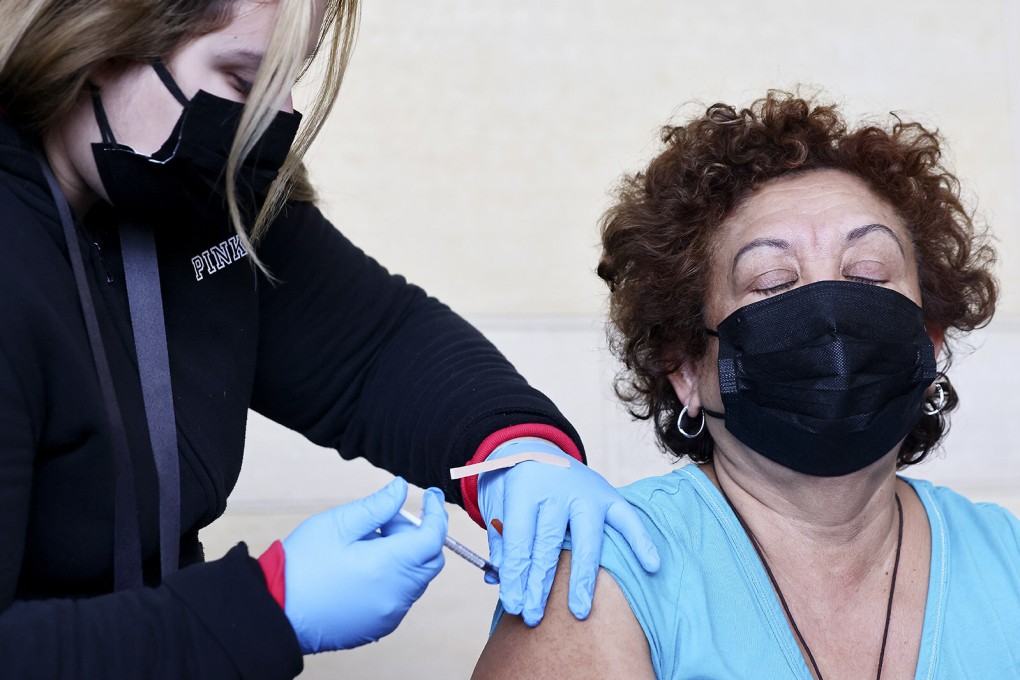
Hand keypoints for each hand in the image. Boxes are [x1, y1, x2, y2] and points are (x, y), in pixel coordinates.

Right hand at [281, 477, 446, 652]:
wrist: (275, 611)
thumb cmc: (301, 566)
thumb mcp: (338, 524)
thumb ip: (378, 506)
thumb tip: (401, 488)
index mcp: (388, 567)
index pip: (433, 538)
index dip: (436, 513)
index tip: (432, 496)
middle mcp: (396, 595)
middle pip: (430, 559)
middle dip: (418, 534)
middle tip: (386, 521)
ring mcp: (389, 615)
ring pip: (416, 578)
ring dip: (404, 556)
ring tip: (367, 543)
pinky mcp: (378, 626)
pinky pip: (400, 596)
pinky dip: (394, 576)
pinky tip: (363, 567)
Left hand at [477, 438, 659, 625]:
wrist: (534, 448)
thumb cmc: (514, 485)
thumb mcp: (496, 502)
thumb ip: (500, 538)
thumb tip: (500, 577)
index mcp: (524, 488)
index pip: (520, 538)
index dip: (515, 575)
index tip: (513, 605)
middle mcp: (557, 489)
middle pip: (549, 543)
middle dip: (540, 584)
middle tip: (533, 616)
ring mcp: (586, 491)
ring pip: (586, 539)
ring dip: (581, 578)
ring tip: (579, 611)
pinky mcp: (608, 494)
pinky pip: (627, 519)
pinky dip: (641, 541)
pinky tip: (651, 565)